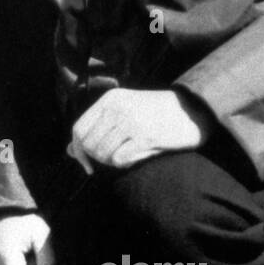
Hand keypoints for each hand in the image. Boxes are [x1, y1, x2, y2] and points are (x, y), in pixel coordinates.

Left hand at [70, 88, 210, 170]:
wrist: (194, 110)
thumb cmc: (157, 114)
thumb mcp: (124, 112)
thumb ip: (97, 129)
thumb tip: (69, 150)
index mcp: (110, 99)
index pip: (78, 129)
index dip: (79, 151)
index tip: (87, 164)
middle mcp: (117, 109)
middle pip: (88, 144)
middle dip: (95, 159)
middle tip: (112, 160)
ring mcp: (131, 122)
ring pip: (102, 153)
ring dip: (110, 162)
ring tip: (127, 156)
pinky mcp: (146, 137)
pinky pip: (119, 160)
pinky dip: (124, 164)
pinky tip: (136, 157)